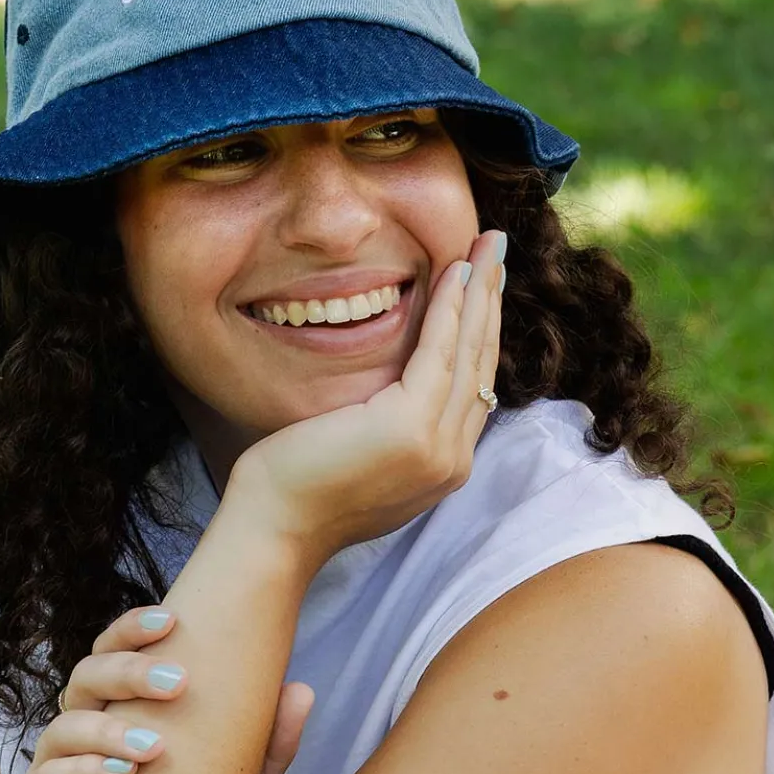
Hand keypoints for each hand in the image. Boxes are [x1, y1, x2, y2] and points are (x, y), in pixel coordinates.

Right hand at [0, 606, 313, 773]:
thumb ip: (264, 750)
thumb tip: (303, 689)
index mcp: (118, 716)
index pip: (114, 655)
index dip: (132, 631)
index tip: (173, 619)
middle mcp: (79, 737)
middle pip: (86, 677)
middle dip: (128, 671)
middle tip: (177, 682)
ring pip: (63, 726)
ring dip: (109, 729)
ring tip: (156, 747)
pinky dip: (82, 773)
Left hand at [229, 230, 505, 564]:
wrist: (274, 527)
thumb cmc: (299, 490)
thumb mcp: (362, 456)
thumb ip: (394, 428)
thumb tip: (395, 389)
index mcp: (443, 467)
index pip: (473, 387)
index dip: (482, 331)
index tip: (485, 285)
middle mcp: (452, 460)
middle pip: (482, 364)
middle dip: (492, 301)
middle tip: (499, 249)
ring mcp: (438, 448)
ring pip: (470, 353)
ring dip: (482, 292)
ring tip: (490, 245)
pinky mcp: (412, 429)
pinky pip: (439, 353)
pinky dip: (450, 308)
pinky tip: (455, 272)